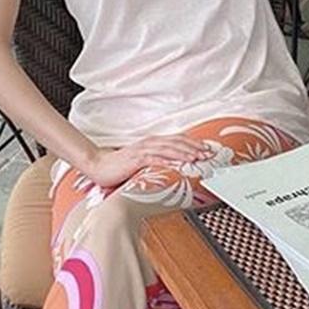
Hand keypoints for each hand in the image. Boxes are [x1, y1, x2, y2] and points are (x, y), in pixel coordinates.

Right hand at [82, 134, 211, 188]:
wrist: (98, 166)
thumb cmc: (120, 167)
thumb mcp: (142, 163)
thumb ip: (156, 162)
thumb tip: (172, 167)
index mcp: (152, 143)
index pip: (177, 141)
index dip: (193, 144)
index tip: (207, 149)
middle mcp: (150, 143)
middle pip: (177, 142)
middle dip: (194, 147)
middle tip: (209, 153)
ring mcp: (143, 150)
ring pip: (169, 149)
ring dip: (185, 152)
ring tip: (199, 157)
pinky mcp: (137, 159)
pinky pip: (156, 159)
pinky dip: (169, 160)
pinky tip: (178, 164)